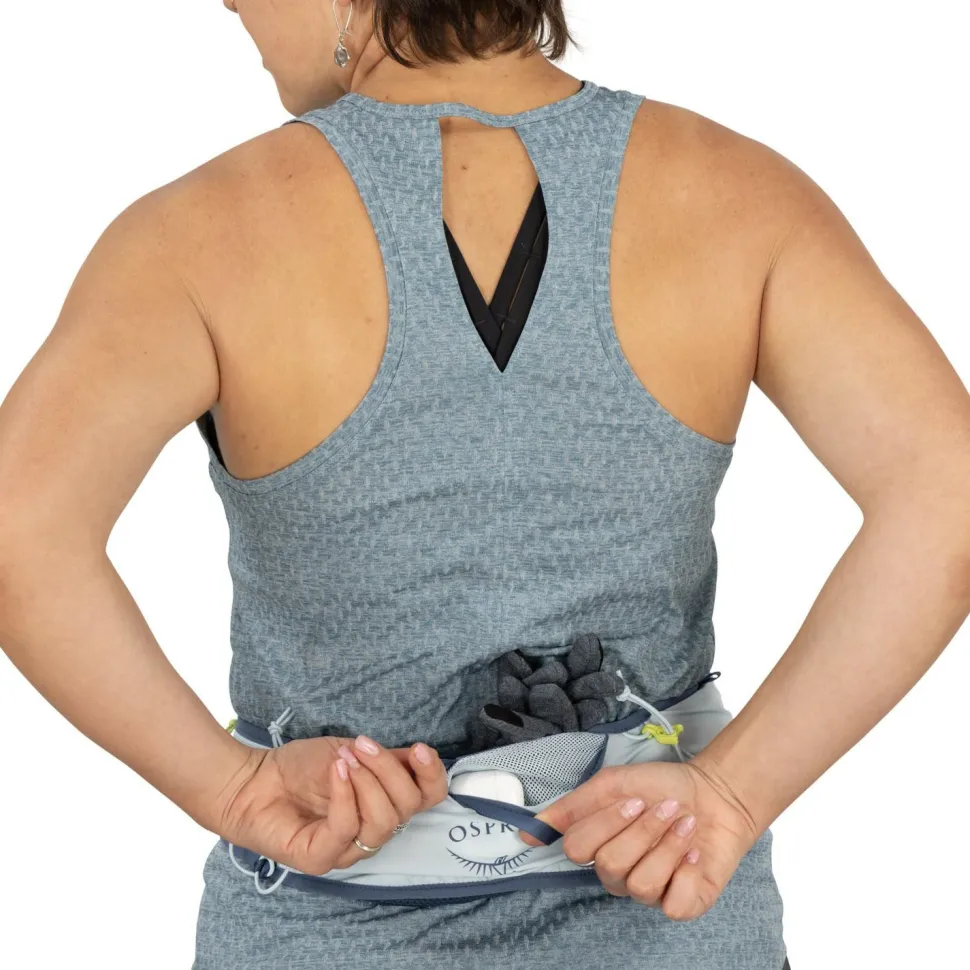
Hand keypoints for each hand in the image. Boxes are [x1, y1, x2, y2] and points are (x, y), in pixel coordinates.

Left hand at [216, 734, 449, 873]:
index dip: (432, 775)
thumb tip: (415, 754)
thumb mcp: (351, 751)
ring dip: (367, 782)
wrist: (253, 779)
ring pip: (382, 823)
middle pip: (407, 807)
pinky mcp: (320, 860)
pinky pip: (346, 830)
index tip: (418, 748)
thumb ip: (384, 758)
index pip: (428, 799)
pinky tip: (336, 772)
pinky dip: (345, 796)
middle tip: (361, 746)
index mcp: (386, 804)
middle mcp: (372, 832)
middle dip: (388, 770)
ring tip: (343, 760)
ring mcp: (347, 851)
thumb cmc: (301, 767)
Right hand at [517, 755, 761, 920]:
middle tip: (667, 808)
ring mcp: (649, 892)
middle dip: (644, 831)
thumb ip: (571, 808)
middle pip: (610, 865)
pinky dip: (688, 874)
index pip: (578, 850)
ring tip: (686, 824)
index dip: (606, 824)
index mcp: (598, 847)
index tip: (634, 800)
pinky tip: (695, 854)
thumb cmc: (660, 787)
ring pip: (641, 885)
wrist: (714, 793)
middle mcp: (618, 875)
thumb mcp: (612, 784)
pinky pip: (672, 904)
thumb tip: (526, 835)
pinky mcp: (681, 904)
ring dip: (669, 847)